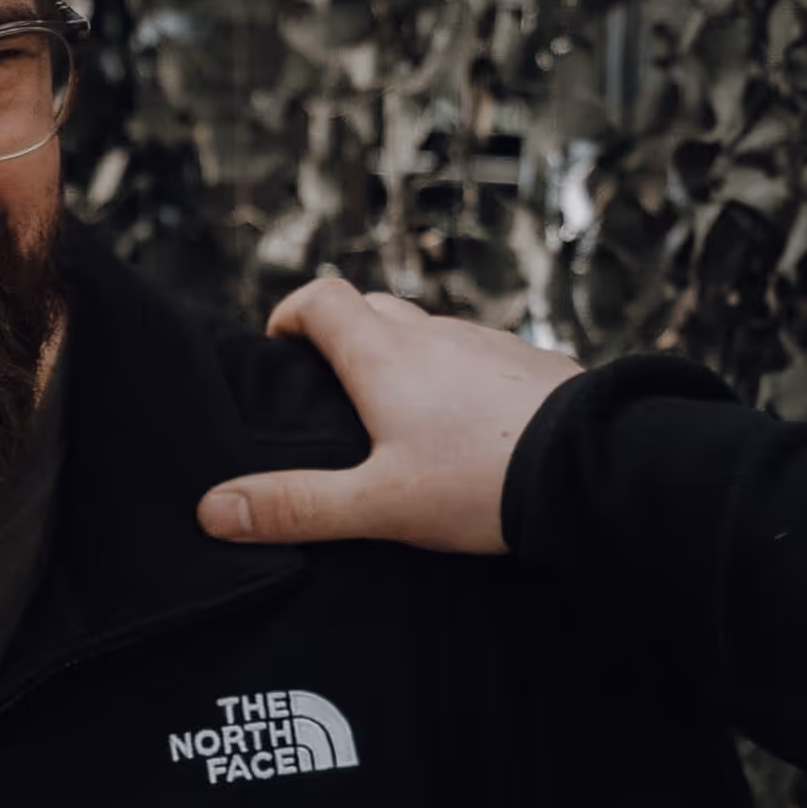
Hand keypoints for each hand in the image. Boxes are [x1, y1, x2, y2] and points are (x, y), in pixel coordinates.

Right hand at [191, 273, 582, 554]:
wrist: (593, 469)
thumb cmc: (480, 485)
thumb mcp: (378, 504)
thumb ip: (297, 506)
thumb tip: (213, 509)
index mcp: (385, 356)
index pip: (321, 299)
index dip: (290, 315)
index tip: (279, 349)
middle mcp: (435, 335)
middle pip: (374, 307)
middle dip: (345, 334)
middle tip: (331, 387)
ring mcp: (489, 344)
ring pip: (431, 332)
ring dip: (406, 356)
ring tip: (401, 417)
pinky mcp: (533, 364)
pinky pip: (482, 357)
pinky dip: (460, 377)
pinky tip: (471, 429)